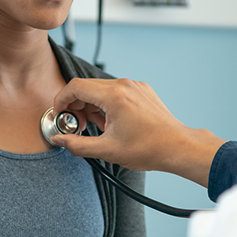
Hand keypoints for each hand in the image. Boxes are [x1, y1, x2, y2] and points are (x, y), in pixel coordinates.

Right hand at [52, 78, 224, 185]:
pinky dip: (107, 103)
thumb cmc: (149, 148)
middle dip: (76, 105)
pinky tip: (112, 122)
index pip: (76, 87)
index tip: (60, 114)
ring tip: (99, 127)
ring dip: (92, 105)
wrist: (177, 147)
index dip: (62, 100)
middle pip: (87, 86)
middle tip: (78, 125)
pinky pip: (116, 90)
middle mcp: (125, 85)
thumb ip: (78, 145)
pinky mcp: (142, 90)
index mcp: (114, 96)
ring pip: (101, 88)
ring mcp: (135, 86)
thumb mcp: (107, 150)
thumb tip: (60, 140)